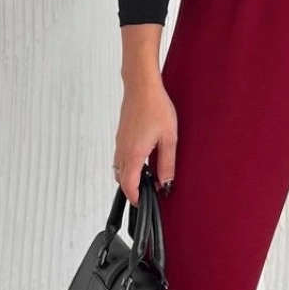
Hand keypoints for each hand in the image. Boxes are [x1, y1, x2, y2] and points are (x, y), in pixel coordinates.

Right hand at [112, 78, 177, 205]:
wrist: (142, 86)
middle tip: (149, 191)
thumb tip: (166, 183)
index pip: (129, 185)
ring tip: (149, 176)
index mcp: (134, 154)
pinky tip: (144, 159)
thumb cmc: (155, 107)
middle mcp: (122, 150)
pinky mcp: (120, 136)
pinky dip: (129, 165)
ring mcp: (119, 143)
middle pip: (122, 179)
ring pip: (120, 168)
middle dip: (133, 189)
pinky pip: (121, 157)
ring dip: (131, 176)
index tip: (144, 203)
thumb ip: (167, 164)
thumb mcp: (169, 138)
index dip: (135, 198)